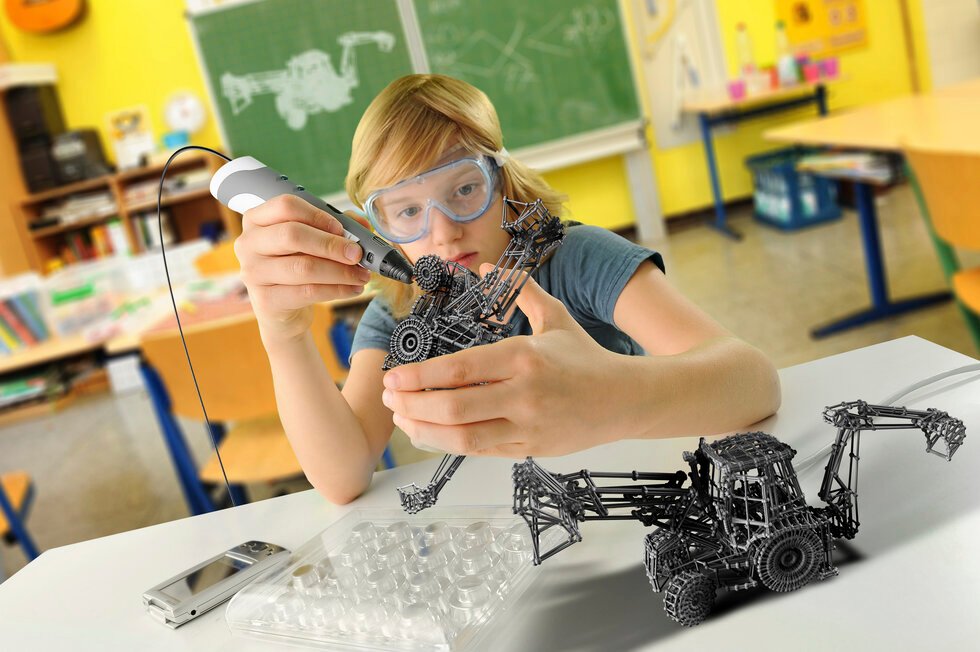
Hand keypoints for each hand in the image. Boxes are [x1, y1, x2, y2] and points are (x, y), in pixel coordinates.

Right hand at [235, 195, 371, 343]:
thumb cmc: (297, 263)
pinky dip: (337, 290)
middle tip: (357, 254)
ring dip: (341, 271)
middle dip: (332, 245)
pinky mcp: (265, 299)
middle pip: (293, 235)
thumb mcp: (312, 241)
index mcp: (257, 218)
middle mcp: (249, 243)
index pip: (286, 206)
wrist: (282, 307)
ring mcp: (253, 272)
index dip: (318, 215)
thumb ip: (336, 227)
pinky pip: (308, 292)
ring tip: (362, 275)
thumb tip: (362, 225)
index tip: (342, 229)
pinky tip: (352, 289)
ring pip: (303, 267)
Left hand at [381, 266, 631, 456]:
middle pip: (454, 407)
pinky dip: (449, 444)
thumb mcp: (555, 317)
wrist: (625, 400)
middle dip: (412, 405)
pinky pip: (481, 451)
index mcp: (524, 357)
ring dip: (425, 430)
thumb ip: (520, 290)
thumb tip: (484, 265)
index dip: (419, 376)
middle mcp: (524, 394)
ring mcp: (528, 426)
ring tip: (402, 418)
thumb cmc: (586, 356)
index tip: (394, 376)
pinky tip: (430, 433)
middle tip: (389, 398)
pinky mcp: (531, 450)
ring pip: (463, 437)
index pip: (459, 369)